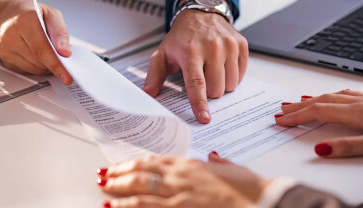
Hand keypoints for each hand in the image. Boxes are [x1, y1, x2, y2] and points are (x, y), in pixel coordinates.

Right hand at [0, 0, 73, 84]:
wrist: (1, 16)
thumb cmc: (26, 13)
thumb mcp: (49, 13)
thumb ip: (60, 32)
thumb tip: (65, 52)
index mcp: (24, 21)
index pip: (42, 49)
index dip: (56, 65)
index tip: (67, 76)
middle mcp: (11, 36)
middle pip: (39, 61)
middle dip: (54, 63)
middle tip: (62, 58)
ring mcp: (5, 50)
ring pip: (34, 69)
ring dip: (45, 66)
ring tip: (46, 52)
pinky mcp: (4, 61)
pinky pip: (27, 71)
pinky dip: (36, 67)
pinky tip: (36, 55)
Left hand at [97, 153, 268, 207]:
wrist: (259, 200)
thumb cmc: (249, 188)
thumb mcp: (232, 169)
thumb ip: (219, 163)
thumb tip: (214, 158)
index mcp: (192, 165)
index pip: (156, 161)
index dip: (136, 163)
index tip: (124, 165)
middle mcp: (181, 177)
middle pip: (142, 173)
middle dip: (120, 174)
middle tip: (104, 175)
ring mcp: (178, 195)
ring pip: (139, 190)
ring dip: (117, 189)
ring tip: (103, 188)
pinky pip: (147, 207)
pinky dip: (128, 206)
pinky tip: (113, 206)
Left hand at [142, 0, 247, 123]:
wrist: (200, 14)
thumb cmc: (182, 37)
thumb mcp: (163, 54)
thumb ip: (154, 76)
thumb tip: (148, 94)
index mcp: (191, 52)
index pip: (197, 84)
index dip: (200, 103)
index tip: (204, 118)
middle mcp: (212, 48)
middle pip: (216, 89)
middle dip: (209, 92)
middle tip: (202, 79)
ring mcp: (229, 46)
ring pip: (231, 84)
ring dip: (222, 84)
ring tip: (211, 71)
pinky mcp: (241, 45)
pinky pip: (241, 74)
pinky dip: (232, 75)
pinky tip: (222, 65)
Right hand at [275, 90, 362, 157]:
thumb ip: (348, 148)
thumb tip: (320, 149)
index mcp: (359, 112)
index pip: (320, 112)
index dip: (298, 116)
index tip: (281, 120)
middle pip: (324, 100)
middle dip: (300, 106)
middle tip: (281, 111)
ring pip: (336, 95)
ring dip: (315, 98)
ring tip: (299, 102)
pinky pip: (351, 94)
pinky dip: (335, 96)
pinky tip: (337, 97)